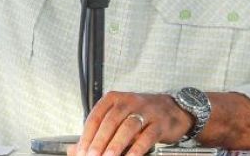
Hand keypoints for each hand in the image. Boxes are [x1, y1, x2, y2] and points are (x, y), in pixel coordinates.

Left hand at [71, 91, 190, 155]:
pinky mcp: (160, 123)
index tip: (82, 150)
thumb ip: (99, 132)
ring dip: (116, 145)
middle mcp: (129, 102)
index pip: (96, 116)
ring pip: (128, 127)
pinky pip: (147, 136)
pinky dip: (137, 148)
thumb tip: (77, 149)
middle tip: (92, 155)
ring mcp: (146, 111)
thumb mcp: (119, 118)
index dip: (87, 135)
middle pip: (110, 121)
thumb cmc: (141, 114)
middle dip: (99, 141)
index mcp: (114, 99)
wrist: (172, 109)